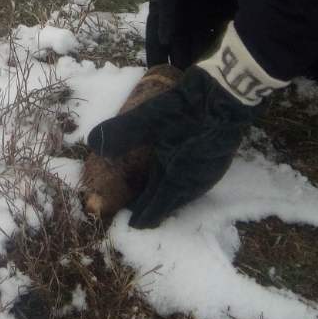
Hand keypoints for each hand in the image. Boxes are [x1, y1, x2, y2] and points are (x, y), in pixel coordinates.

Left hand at [86, 67, 260, 227]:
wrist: (226, 96)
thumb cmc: (185, 110)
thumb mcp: (148, 119)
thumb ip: (120, 133)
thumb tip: (91, 143)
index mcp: (176, 180)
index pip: (155, 207)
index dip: (141, 215)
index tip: (130, 223)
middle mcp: (194, 183)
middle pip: (171, 203)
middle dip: (154, 208)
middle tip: (139, 213)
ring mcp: (209, 173)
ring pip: (186, 194)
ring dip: (169, 197)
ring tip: (157, 199)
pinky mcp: (218, 160)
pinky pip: (197, 182)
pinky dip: (183, 185)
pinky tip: (180, 177)